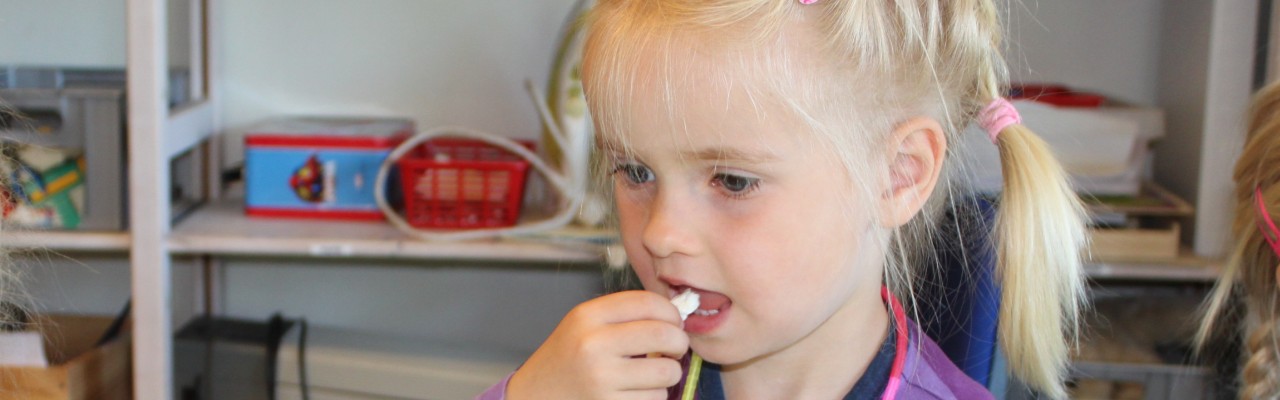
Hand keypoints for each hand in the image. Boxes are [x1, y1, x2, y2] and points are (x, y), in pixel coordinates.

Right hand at [507, 290, 689, 399]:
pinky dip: (654, 395)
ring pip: (666, 371)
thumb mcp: (583, 325)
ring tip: (653, 373)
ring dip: (669, 373)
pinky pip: (656, 398)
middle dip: (680, 342)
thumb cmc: (567, 359)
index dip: (671, 312)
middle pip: (663, 334)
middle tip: (676, 347)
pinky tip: (637, 391)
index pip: (647, 302)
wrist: (535, 395)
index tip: (675, 321)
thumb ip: (623, 316)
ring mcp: (601, 379)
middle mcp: (593, 344)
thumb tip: (676, 315)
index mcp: (587, 316)